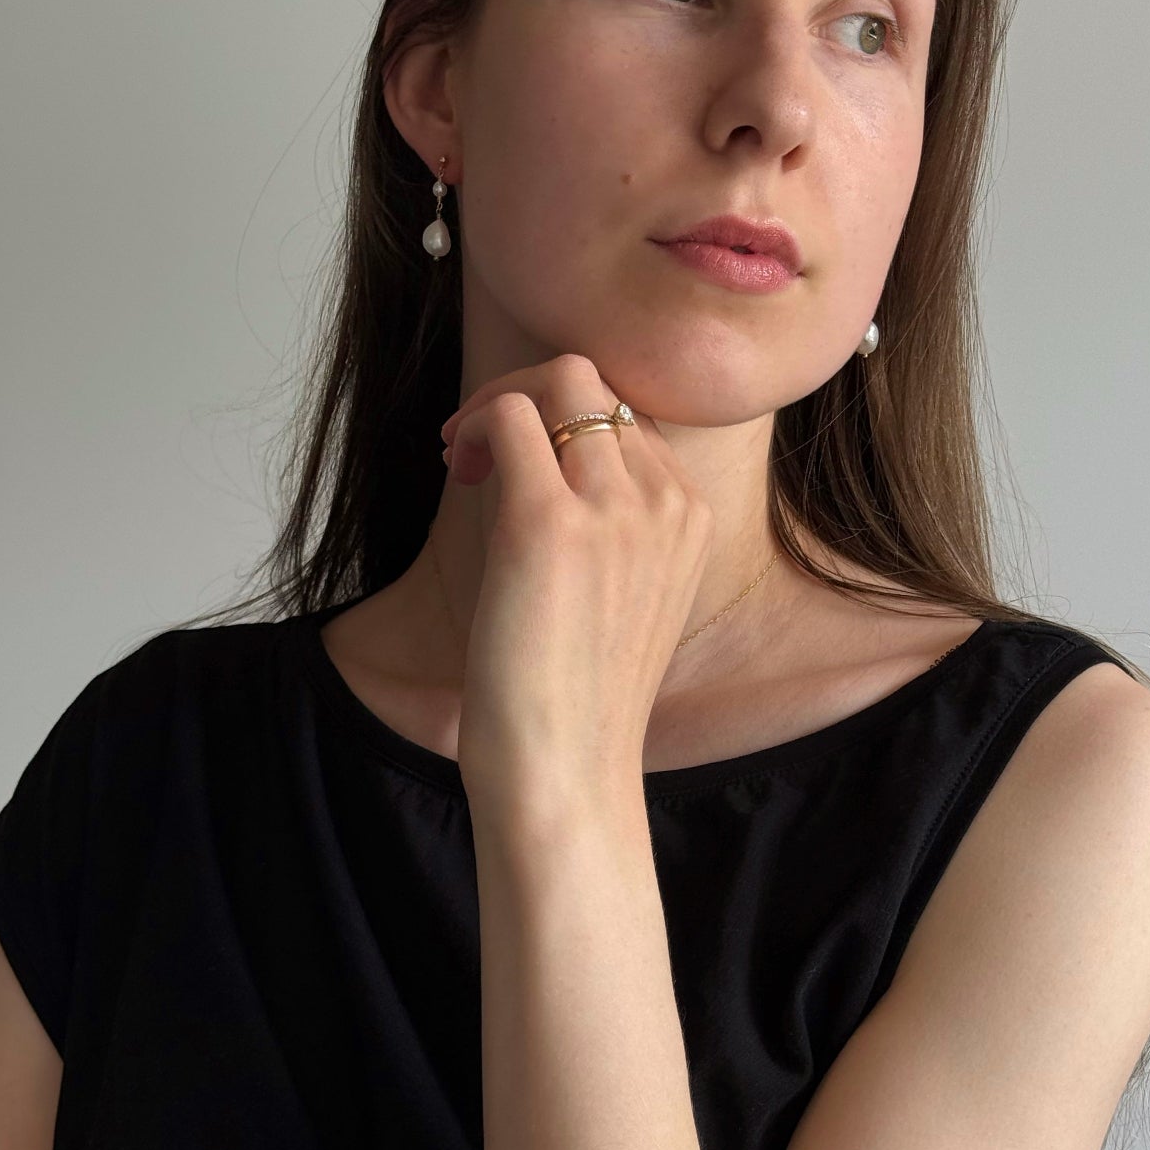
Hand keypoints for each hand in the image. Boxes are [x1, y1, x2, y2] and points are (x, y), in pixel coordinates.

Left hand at [438, 354, 713, 798]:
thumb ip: (613, 526)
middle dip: (528, 397)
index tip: (517, 470)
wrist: (568, 770)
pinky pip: (511, 417)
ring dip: (495, 406)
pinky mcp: (548, 523)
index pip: (628, 416)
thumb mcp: (626, 595)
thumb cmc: (581, 699)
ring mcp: (614, 509)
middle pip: (595, 383)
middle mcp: (665, 502)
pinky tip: (457, 468)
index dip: (564, 426)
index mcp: (691, 518)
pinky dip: (474, 425)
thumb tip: (543, 455)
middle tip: (481, 452)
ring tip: (464, 459)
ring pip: (558, 380)